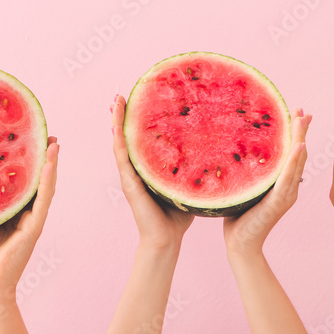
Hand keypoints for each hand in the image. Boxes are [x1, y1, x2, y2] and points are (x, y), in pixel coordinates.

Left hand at [0, 136, 59, 302]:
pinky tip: (49, 164)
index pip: (20, 181)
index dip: (24, 160)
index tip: (25, 139)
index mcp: (11, 212)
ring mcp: (31, 220)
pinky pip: (42, 200)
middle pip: (36, 180)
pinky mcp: (33, 228)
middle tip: (46, 134)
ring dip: (50, 164)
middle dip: (42, 157)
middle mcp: (25, 214)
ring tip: (53, 143)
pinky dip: (47, 181)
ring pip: (44, 186)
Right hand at [111, 95, 192, 248]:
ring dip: (118, 120)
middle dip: (126, 114)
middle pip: (130, 136)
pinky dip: (119, 139)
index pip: (144, 138)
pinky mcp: (130, 183)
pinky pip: (122, 157)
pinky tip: (116, 125)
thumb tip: (217, 151)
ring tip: (116, 100)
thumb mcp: (188, 184)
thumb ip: (194, 169)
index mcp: (150, 168)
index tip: (144, 98)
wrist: (166, 240)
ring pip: (122, 141)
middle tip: (123, 93)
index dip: (142, 119)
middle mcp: (138, 169)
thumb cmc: (179, 216)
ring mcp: (131, 175)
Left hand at [223, 109, 310, 256]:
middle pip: (299, 154)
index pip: (292, 155)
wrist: (239, 243)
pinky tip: (300, 145)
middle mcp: (289, 187)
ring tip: (303, 120)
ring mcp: (286, 194)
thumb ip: (248, 171)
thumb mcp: (245, 186)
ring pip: (297, 161)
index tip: (298, 114)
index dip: (297, 134)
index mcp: (282, 184)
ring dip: (300, 139)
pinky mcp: (279, 201)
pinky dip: (294, 160)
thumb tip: (238, 149)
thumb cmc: (239, 216)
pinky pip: (288, 177)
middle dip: (302, 131)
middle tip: (304, 111)